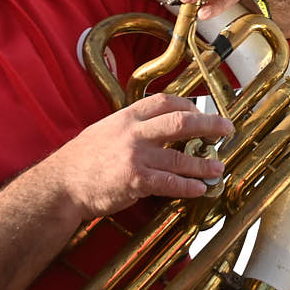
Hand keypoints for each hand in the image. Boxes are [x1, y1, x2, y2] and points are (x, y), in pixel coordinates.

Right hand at [58, 93, 232, 218]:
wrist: (62, 184)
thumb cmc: (82, 159)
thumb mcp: (105, 130)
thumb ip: (132, 126)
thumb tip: (158, 127)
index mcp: (127, 116)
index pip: (166, 101)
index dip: (190, 105)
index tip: (203, 111)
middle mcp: (134, 132)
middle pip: (182, 122)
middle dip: (210, 124)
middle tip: (227, 129)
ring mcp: (135, 156)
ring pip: (180, 156)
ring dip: (204, 163)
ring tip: (218, 167)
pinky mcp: (135, 180)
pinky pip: (170, 183)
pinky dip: (188, 186)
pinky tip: (200, 188)